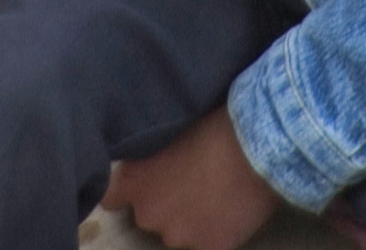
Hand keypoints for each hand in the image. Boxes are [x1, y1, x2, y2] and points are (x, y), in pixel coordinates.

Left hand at [102, 106, 281, 249]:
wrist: (254, 148)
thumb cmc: (210, 127)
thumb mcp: (166, 135)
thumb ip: (148, 158)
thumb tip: (148, 165)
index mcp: (134, 182)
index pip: (110, 197)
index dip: (125, 190)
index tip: (139, 183)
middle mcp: (148, 215)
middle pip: (149, 214)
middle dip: (164, 203)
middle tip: (189, 182)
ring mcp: (179, 237)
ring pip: (179, 231)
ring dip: (190, 219)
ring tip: (214, 195)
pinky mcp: (210, 249)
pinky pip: (208, 242)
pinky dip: (216, 231)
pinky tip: (230, 209)